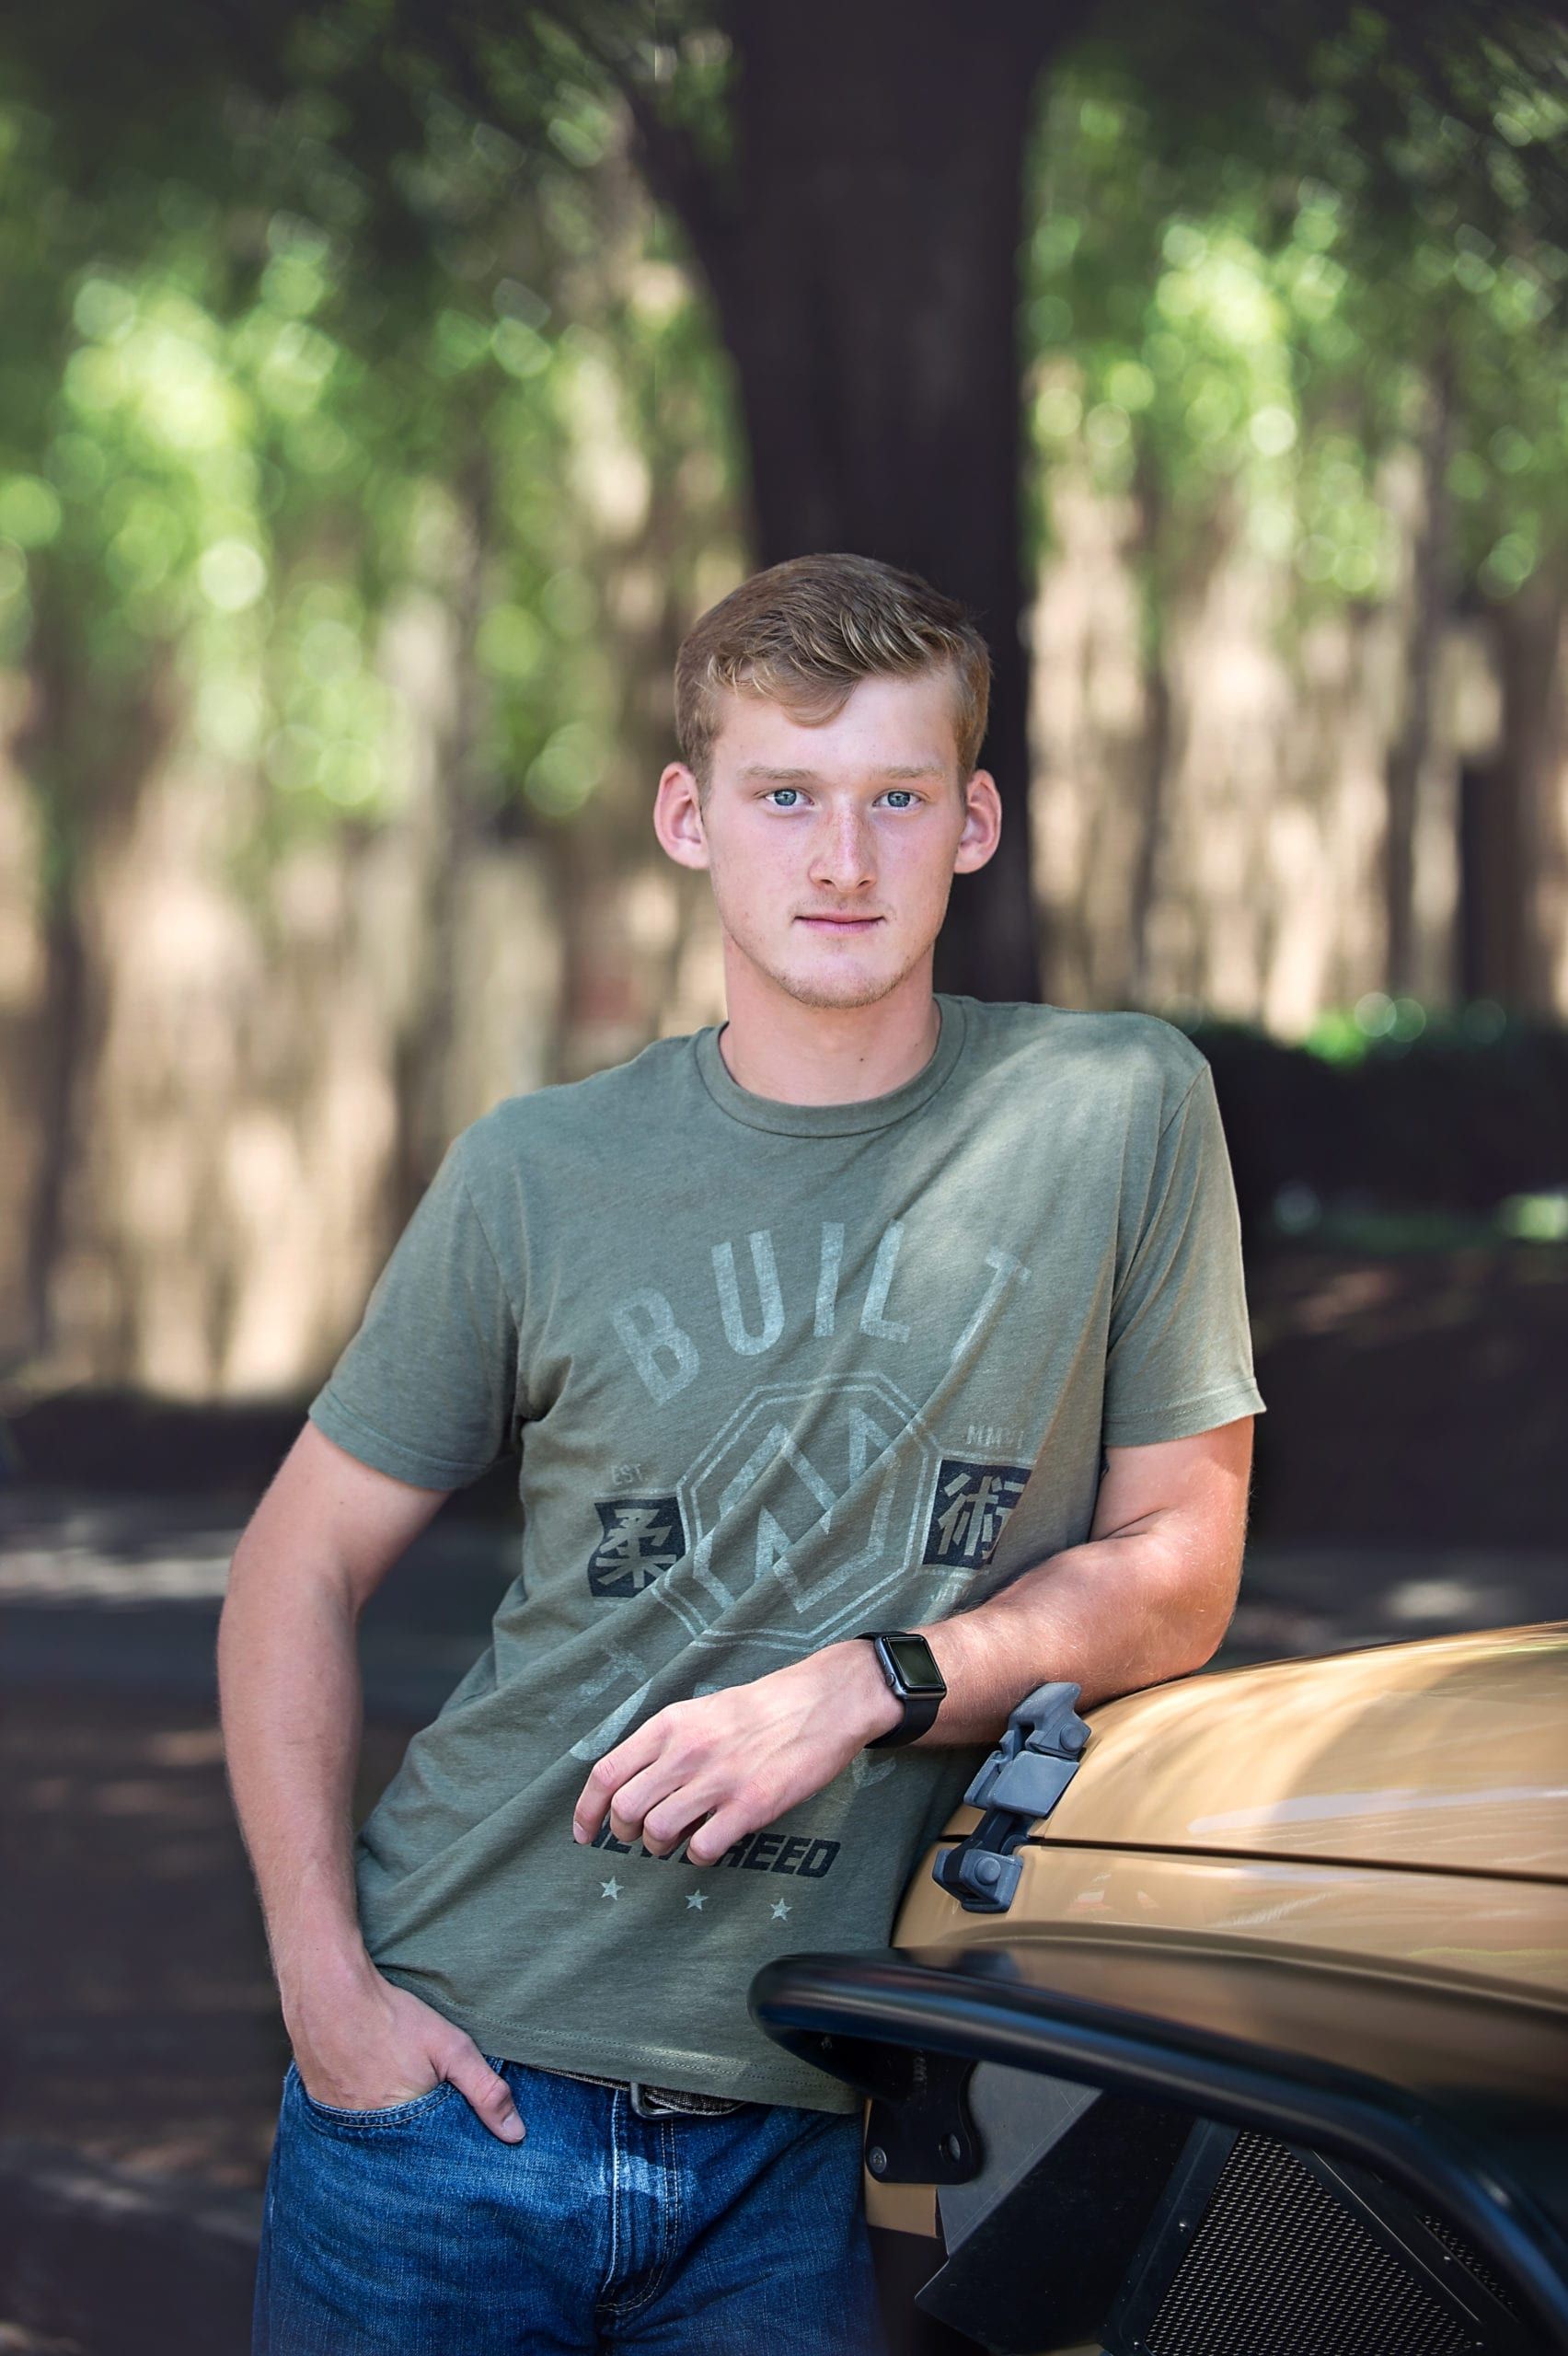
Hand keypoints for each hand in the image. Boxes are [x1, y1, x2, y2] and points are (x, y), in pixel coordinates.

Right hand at [285, 1959, 523, 2142]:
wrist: (328, 1991)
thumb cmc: (393, 2018)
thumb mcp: (450, 2049)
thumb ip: (485, 2092)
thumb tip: (516, 2135)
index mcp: (400, 2135)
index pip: (432, 2163)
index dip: (446, 2150)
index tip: (458, 2141)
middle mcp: (365, 2140)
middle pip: (402, 2153)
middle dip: (419, 2142)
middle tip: (426, 2109)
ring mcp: (338, 2126)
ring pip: (375, 2140)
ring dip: (390, 2129)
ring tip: (399, 2098)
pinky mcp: (320, 2109)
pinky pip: (349, 2124)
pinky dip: (364, 2115)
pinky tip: (372, 2089)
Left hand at [570, 1639, 902, 1866]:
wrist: (821, 1702)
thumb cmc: (761, 1708)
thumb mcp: (701, 1710)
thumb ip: (665, 1743)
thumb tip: (632, 1784)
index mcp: (669, 1725)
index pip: (606, 1773)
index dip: (587, 1812)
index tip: (585, 1834)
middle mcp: (686, 1751)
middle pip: (626, 1809)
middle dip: (626, 1833)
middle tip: (642, 1835)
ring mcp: (718, 1780)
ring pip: (658, 1833)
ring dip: (661, 1846)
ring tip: (678, 1839)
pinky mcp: (750, 1806)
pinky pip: (702, 1849)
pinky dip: (699, 1856)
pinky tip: (712, 1843)